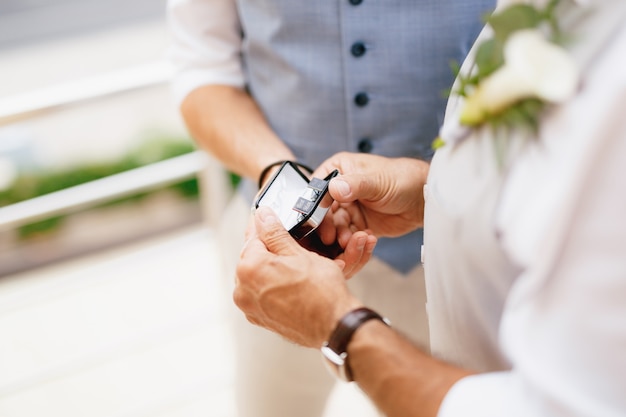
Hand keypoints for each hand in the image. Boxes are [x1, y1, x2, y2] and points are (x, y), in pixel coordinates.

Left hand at [235, 206, 363, 346]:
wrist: (334, 326)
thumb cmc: (322, 292)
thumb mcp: (299, 253)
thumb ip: (275, 233)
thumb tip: (262, 216)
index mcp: (249, 269)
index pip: (252, 237)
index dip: (265, 225)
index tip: (270, 218)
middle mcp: (243, 290)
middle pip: (252, 257)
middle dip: (268, 247)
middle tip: (288, 241)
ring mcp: (250, 307)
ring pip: (256, 275)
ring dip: (270, 266)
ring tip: (294, 263)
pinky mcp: (260, 318)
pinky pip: (261, 292)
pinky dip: (272, 284)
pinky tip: (291, 281)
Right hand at [313, 152, 428, 243]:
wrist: (422, 200)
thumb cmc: (402, 179)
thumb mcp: (377, 181)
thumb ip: (355, 184)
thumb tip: (335, 187)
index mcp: (340, 169)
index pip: (318, 187)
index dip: (315, 204)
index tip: (316, 218)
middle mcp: (340, 188)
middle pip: (323, 209)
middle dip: (327, 224)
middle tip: (331, 236)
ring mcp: (348, 206)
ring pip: (335, 224)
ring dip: (339, 234)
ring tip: (347, 240)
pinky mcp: (357, 223)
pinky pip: (347, 234)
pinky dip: (351, 240)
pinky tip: (360, 240)